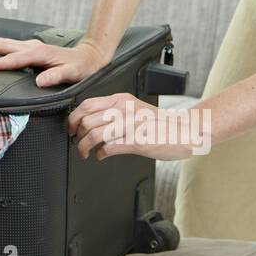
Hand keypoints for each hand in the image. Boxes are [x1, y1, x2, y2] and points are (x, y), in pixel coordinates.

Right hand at [0, 37, 109, 86]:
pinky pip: (4, 45)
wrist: (88, 56)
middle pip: (0, 45)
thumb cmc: (81, 68)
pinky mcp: (27, 48)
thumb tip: (39, 82)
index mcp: (38, 53)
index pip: (12, 59)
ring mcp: (28, 45)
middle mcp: (30, 46)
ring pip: (0, 43)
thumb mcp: (72, 74)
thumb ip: (56, 77)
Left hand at [68, 93, 202, 160]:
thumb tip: (90, 121)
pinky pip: (108, 148)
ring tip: (86, 153)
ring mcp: (130, 125)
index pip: (86, 105)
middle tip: (78, 143)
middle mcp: (124, 109)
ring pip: (94, 135)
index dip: (73, 118)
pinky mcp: (136, 141)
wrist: (185, 131)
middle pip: (87, 121)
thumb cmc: (159, 124)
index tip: (71, 128)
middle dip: (77, 135)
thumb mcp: (134, 109)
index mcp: (121, 100)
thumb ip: (114, 111)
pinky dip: (100, 154)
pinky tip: (101, 156)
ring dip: (84, 147)